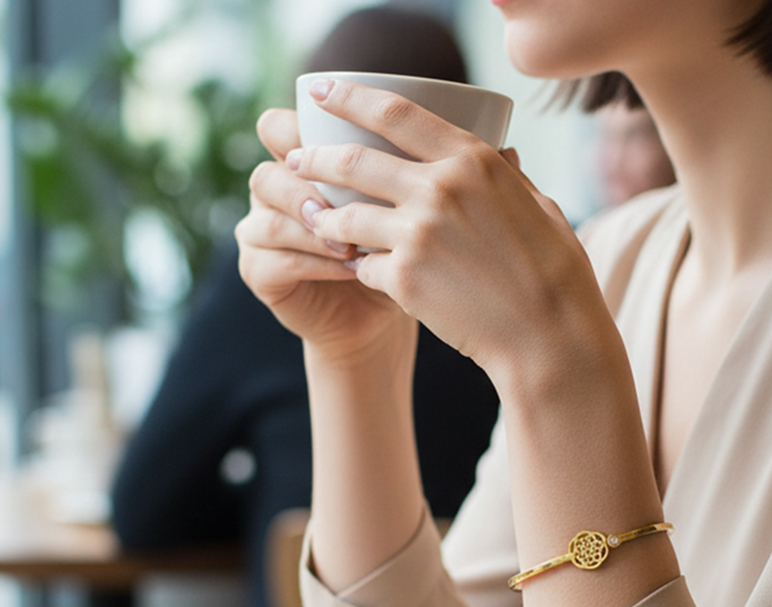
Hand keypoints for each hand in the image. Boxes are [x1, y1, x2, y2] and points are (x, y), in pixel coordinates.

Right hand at [235, 108, 415, 366]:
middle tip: (351, 193)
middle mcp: (274, 190)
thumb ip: (439, 175)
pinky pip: (277, 258)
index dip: (304, 124)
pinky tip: (350, 267)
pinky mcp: (259, 272)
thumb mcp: (417, 210)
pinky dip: (316, 261)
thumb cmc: (402, 254)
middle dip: (309, 176)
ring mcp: (259, 230)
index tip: (354, 135)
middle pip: (270, 165)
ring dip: (314, 221)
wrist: (381, 317)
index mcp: (302, 162)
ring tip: (354, 240)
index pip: (282, 126)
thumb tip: (513, 150)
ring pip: (271, 212)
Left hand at [289, 79, 607, 384]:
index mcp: (473, 161)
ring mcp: (418, 235)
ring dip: (324, 218)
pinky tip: (358, 272)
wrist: (549, 337)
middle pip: (353, 161)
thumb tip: (503, 156)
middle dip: (315, 158)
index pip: (394, 113)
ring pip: (346, 217)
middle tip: (294, 159)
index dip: (348, 97)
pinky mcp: (405, 280)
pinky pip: (362, 267)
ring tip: (315, 220)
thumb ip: (509, 178)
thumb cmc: (555, 275)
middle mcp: (440, 189)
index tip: (320, 93)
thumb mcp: (540, 207)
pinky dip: (358, 269)